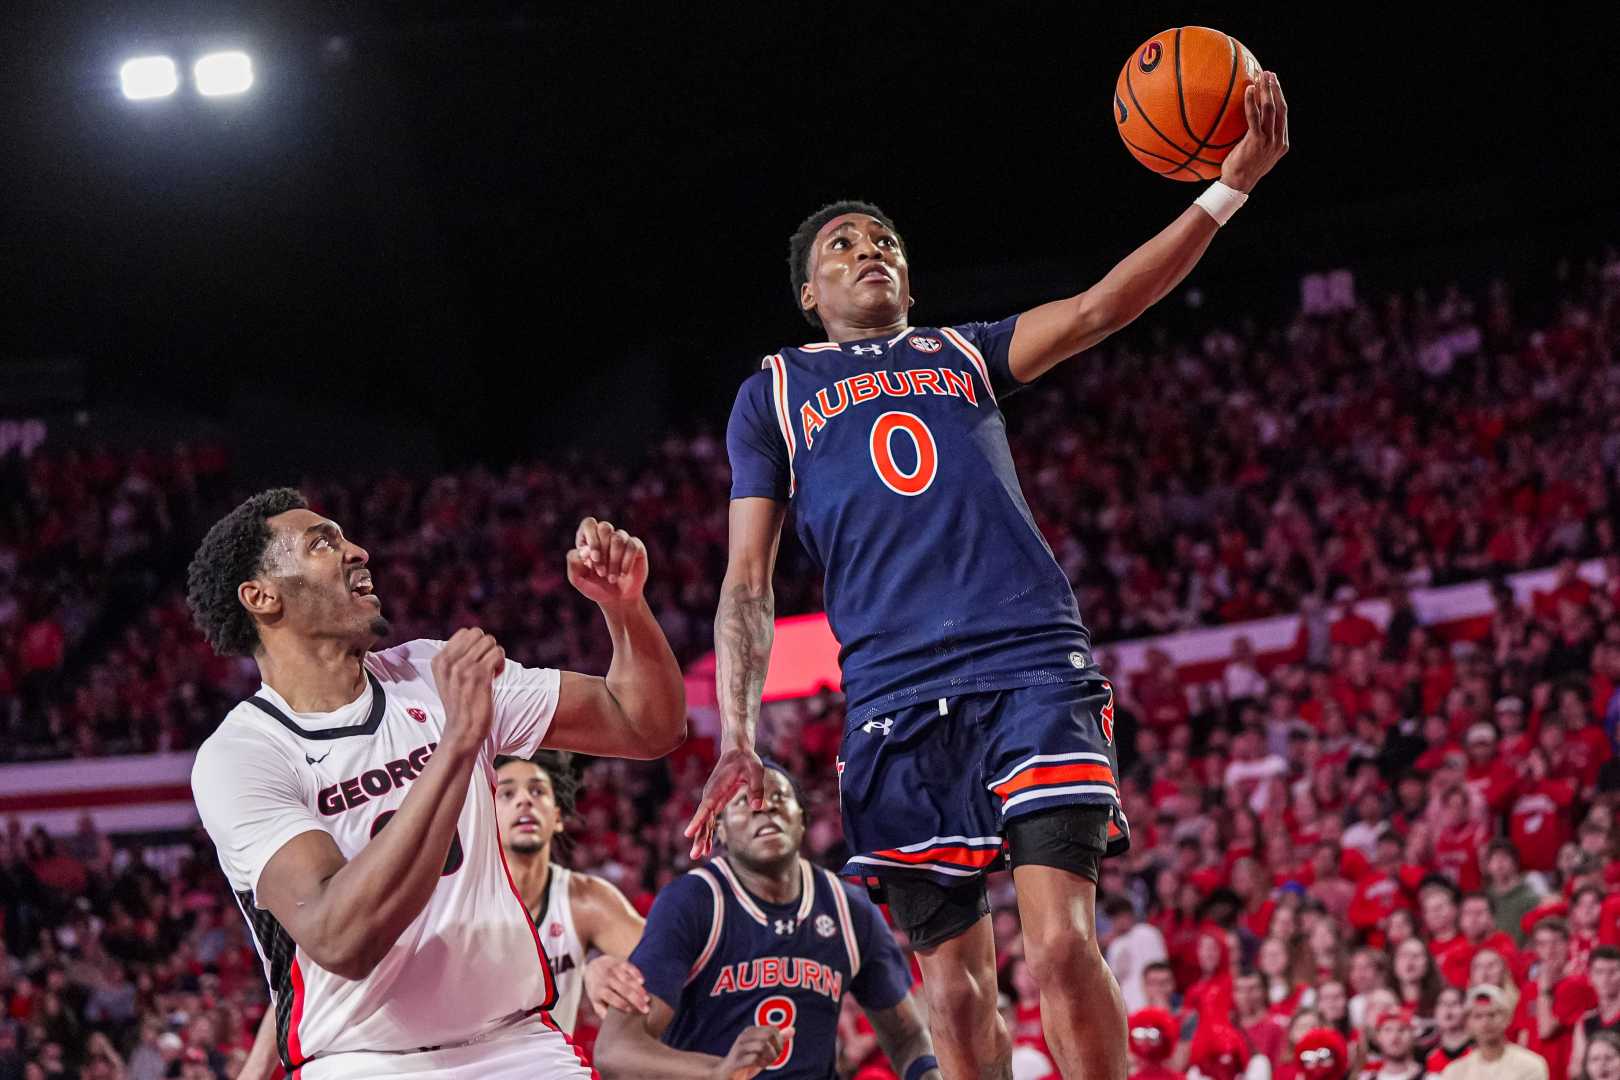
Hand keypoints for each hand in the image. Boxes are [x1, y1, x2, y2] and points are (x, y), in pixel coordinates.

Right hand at [430, 627, 504, 755]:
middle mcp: (449, 662)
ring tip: (490, 673)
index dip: (476, 645)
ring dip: (495, 655)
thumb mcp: (448, 679)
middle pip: (478, 634)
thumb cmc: (460, 706)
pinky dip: (501, 664)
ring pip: (490, 641)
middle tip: (485, 667)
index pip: (464, 632)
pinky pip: (498, 653)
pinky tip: (495, 678)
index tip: (475, 662)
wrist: (461, 732)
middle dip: (486, 648)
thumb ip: (455, 658)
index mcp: (439, 661)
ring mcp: (463, 668)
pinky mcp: (479, 675)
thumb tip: (475, 635)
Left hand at [567, 517, 649, 605]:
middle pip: (605, 528)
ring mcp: (622, 539)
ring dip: (613, 561)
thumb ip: (573, 562)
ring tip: (612, 578)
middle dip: (602, 551)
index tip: (593, 559)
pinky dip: (626, 563)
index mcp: (588, 538)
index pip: (589, 524)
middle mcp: (605, 535)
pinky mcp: (636, 546)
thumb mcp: (578, 579)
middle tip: (601, 572)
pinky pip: (632, 546)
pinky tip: (623, 574)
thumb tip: (585, 549)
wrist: (617, 599)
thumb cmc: (595, 587)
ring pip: (618, 538)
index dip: (592, 539)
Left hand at [585, 954, 650, 1014]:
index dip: (621, 1004)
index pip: (611, 997)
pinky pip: (630, 967)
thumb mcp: (594, 1000)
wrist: (593, 965)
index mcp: (599, 990)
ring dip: (639, 989)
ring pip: (628, 979)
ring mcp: (614, 970)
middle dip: (635, 999)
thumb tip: (611, 1022)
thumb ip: (602, 1011)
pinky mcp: (620, 962)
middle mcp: (607, 979)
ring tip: (647, 998)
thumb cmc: (596, 988)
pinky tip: (643, 982)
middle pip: (623, 989)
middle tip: (645, 1009)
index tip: (631, 1011)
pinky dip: (636, 974)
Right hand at [683, 743, 765, 859]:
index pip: (706, 806)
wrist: (737, 752)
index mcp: (718, 787)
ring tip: (697, 855)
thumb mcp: (756, 770)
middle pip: (703, 818)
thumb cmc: (747, 761)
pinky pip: (709, 820)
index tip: (688, 833)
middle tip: (695, 854)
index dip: (698, 820)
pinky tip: (706, 847)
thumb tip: (759, 807)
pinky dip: (707, 832)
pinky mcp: (715, 801)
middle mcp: (710, 794)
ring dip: (701, 838)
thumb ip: (757, 788)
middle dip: (698, 836)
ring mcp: (711, 798)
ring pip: (704, 821)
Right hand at [711, 1025, 791, 1079]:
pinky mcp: (736, 1061)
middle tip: (773, 1058)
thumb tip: (793, 1030)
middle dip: (776, 1049)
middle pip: (769, 1036)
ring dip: (770, 1057)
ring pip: (762, 1045)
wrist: (724, 1075)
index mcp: (750, 1031)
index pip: (773, 1029)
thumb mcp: (764, 1051)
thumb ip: (778, 1041)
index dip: (779, 1041)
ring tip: (766, 1063)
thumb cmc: (747, 1062)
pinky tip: (760, 1067)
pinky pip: (754, 1058)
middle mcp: (744, 1037)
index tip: (776, 1052)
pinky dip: (762, 1064)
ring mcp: (739, 1048)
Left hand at [1220, 70, 1288, 192]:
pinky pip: (1254, 116)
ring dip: (1266, 90)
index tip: (1275, 83)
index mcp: (1282, 144)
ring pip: (1270, 109)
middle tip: (1269, 74)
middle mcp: (1278, 141)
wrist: (1238, 185)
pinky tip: (1249, 89)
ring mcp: (1269, 141)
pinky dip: (1251, 102)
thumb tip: (1254, 125)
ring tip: (1261, 76)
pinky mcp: (1256, 141)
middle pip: (1280, 108)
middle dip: (1275, 88)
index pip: (1283, 115)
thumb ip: (1261, 140)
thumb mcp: (1258, 155)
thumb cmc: (1242, 170)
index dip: (1279, 97)